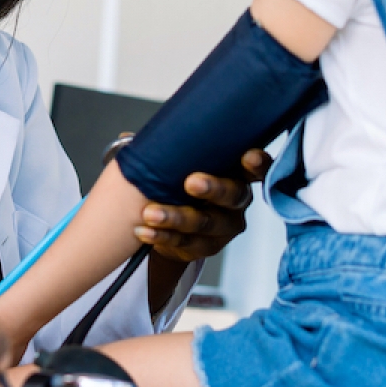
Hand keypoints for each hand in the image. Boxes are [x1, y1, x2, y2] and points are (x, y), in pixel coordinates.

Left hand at [137, 148, 270, 263]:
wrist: (174, 225)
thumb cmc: (179, 183)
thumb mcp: (178, 163)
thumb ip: (166, 149)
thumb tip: (128, 139)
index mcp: (237, 173)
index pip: (257, 168)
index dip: (258, 163)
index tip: (247, 157)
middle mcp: (238, 201)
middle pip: (233, 195)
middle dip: (213, 188)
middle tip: (190, 183)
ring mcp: (225, 227)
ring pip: (205, 222)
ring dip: (176, 217)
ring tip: (150, 213)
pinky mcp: (206, 247)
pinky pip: (185, 243)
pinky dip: (162, 236)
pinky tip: (144, 231)